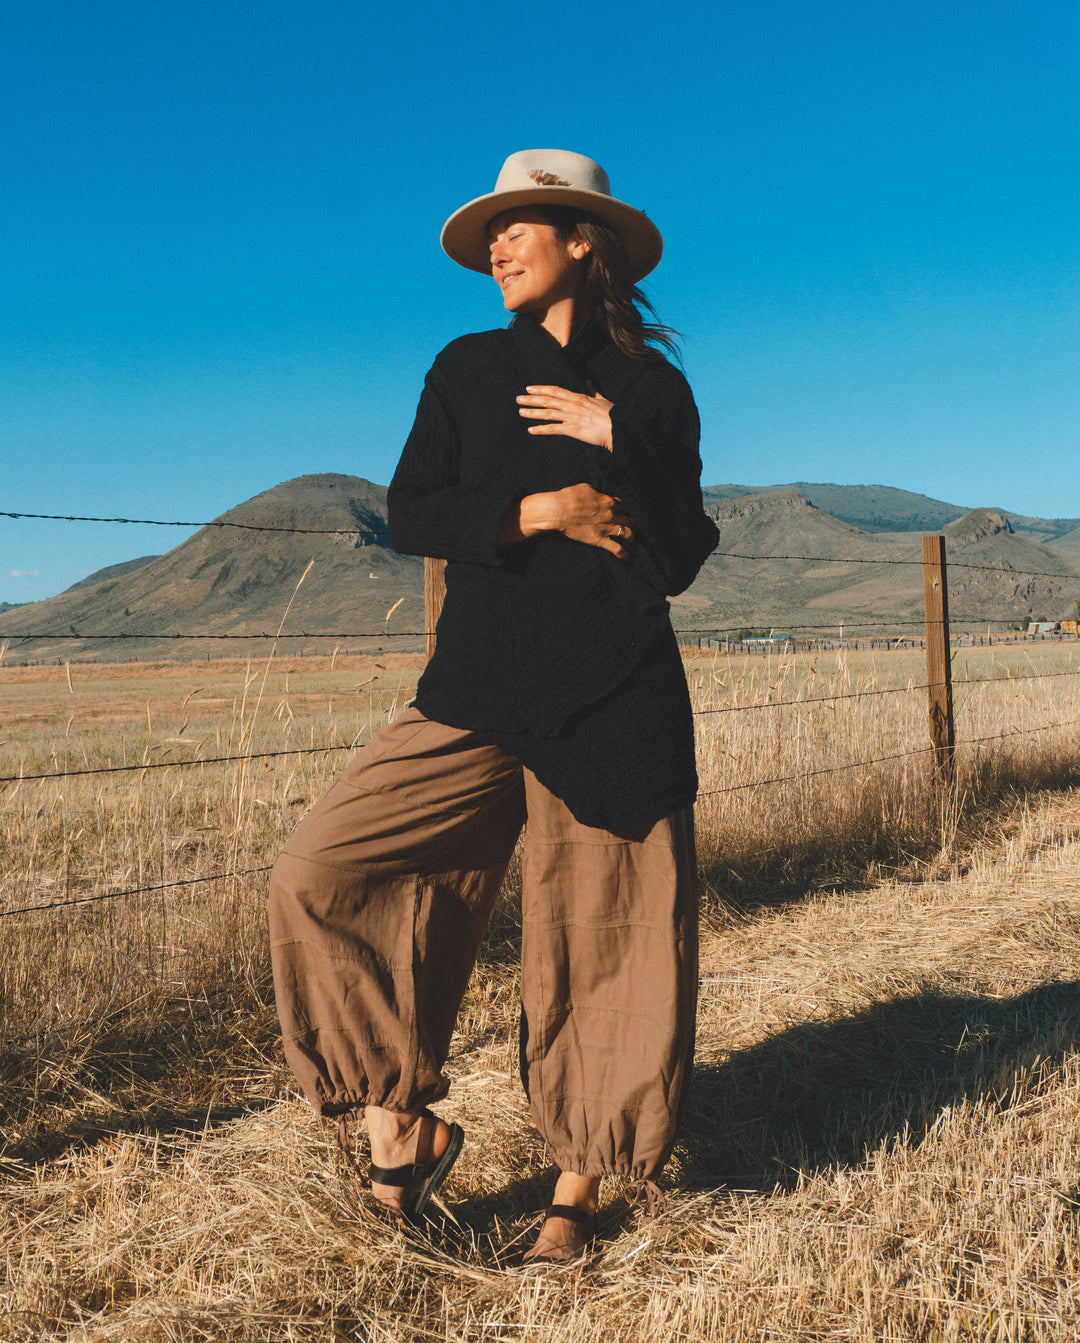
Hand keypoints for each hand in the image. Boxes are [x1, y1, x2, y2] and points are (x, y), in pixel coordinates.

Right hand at [499, 483, 633, 557]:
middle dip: (629, 521)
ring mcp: (606, 528)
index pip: (621, 505)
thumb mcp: (585, 488)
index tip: (620, 511)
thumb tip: (597, 494)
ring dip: (631, 536)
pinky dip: (623, 554)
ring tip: (631, 539)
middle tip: (628, 524)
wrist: (560, 511)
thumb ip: (596, 492)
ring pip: (627, 533)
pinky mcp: (599, 540)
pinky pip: (616, 548)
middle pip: (627, 519)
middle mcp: (611, 515)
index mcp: (608, 501)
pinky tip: (627, 557)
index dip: (621, 508)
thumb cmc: (570, 497)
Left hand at [516, 385, 613, 450]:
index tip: (529, 388)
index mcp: (579, 397)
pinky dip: (541, 429)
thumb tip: (587, 381)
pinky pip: (554, 429)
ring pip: (548, 413)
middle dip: (532, 399)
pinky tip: (531, 430)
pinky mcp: (573, 430)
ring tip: (521, 411)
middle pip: (548, 400)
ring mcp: (572, 417)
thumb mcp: (602, 399)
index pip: (556, 390)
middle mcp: (573, 405)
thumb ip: (592, 390)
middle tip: (518, 398)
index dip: (541, 389)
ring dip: (533, 412)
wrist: (618, 429)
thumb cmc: (613, 415)